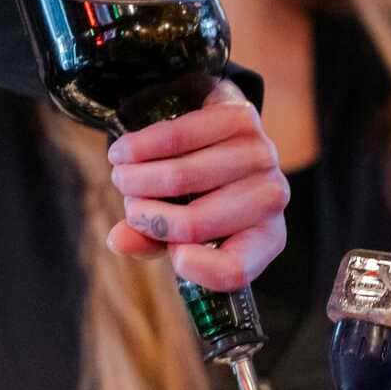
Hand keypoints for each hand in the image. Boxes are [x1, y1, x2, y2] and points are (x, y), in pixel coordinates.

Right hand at [103, 81, 288, 290]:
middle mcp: (271, 198)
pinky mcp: (242, 119)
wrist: (222, 136)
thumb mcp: (181, 227)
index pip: (233, 270)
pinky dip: (141, 147)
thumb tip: (118, 240)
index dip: (194, 267)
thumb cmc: (202, 194)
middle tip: (129, 203)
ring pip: (181, 177)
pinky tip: (123, 152)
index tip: (171, 253)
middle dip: (145, 215)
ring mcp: (261, 156)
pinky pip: (178, 137)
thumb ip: (151, 240)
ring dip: (136, 179)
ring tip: (121, 177)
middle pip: (194, 224)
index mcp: (265, 238)